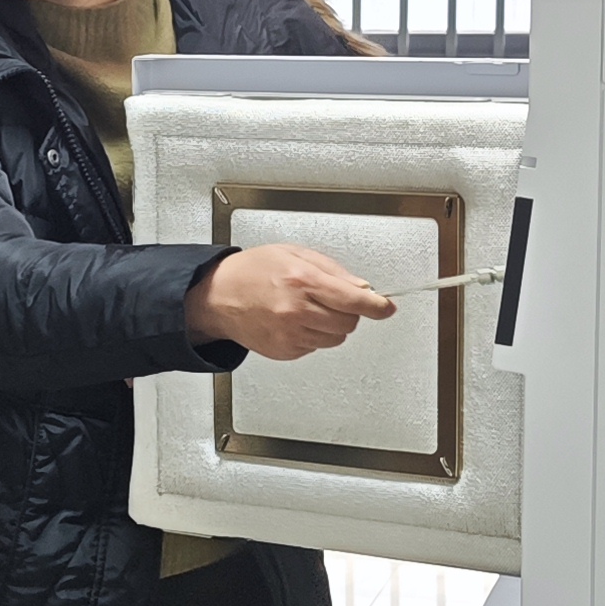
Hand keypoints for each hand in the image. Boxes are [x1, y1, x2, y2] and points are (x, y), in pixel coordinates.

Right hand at [185, 243, 396, 363]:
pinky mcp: (284, 351)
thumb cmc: (252, 272)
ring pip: (335, 338)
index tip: (387, 308)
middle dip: (349, 312)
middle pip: (349, 322)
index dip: (377, 306)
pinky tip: (294, 321)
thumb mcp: (294, 254)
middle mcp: (296, 309)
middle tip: (331, 300)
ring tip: (307, 309)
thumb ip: (333, 271)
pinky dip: (313, 335)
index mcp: (301, 280)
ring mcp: (290, 334)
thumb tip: (362, 288)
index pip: (353, 299)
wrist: (218, 297)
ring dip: (331, 325)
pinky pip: (316, 347)